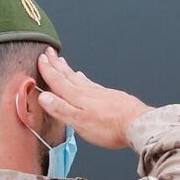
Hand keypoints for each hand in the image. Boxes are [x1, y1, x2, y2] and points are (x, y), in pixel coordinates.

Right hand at [36, 51, 152, 149]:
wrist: (137, 124)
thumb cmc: (109, 127)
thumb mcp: (79, 122)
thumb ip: (61, 109)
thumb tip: (43, 97)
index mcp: (78, 97)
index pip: (59, 81)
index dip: (48, 70)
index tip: (41, 58)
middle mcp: (88, 91)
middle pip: (68, 75)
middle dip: (57, 64)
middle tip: (49, 52)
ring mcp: (101, 93)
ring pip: (80, 78)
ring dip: (69, 70)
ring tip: (63, 62)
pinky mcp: (111, 96)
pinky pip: (92, 83)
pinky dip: (84, 79)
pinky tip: (85, 79)